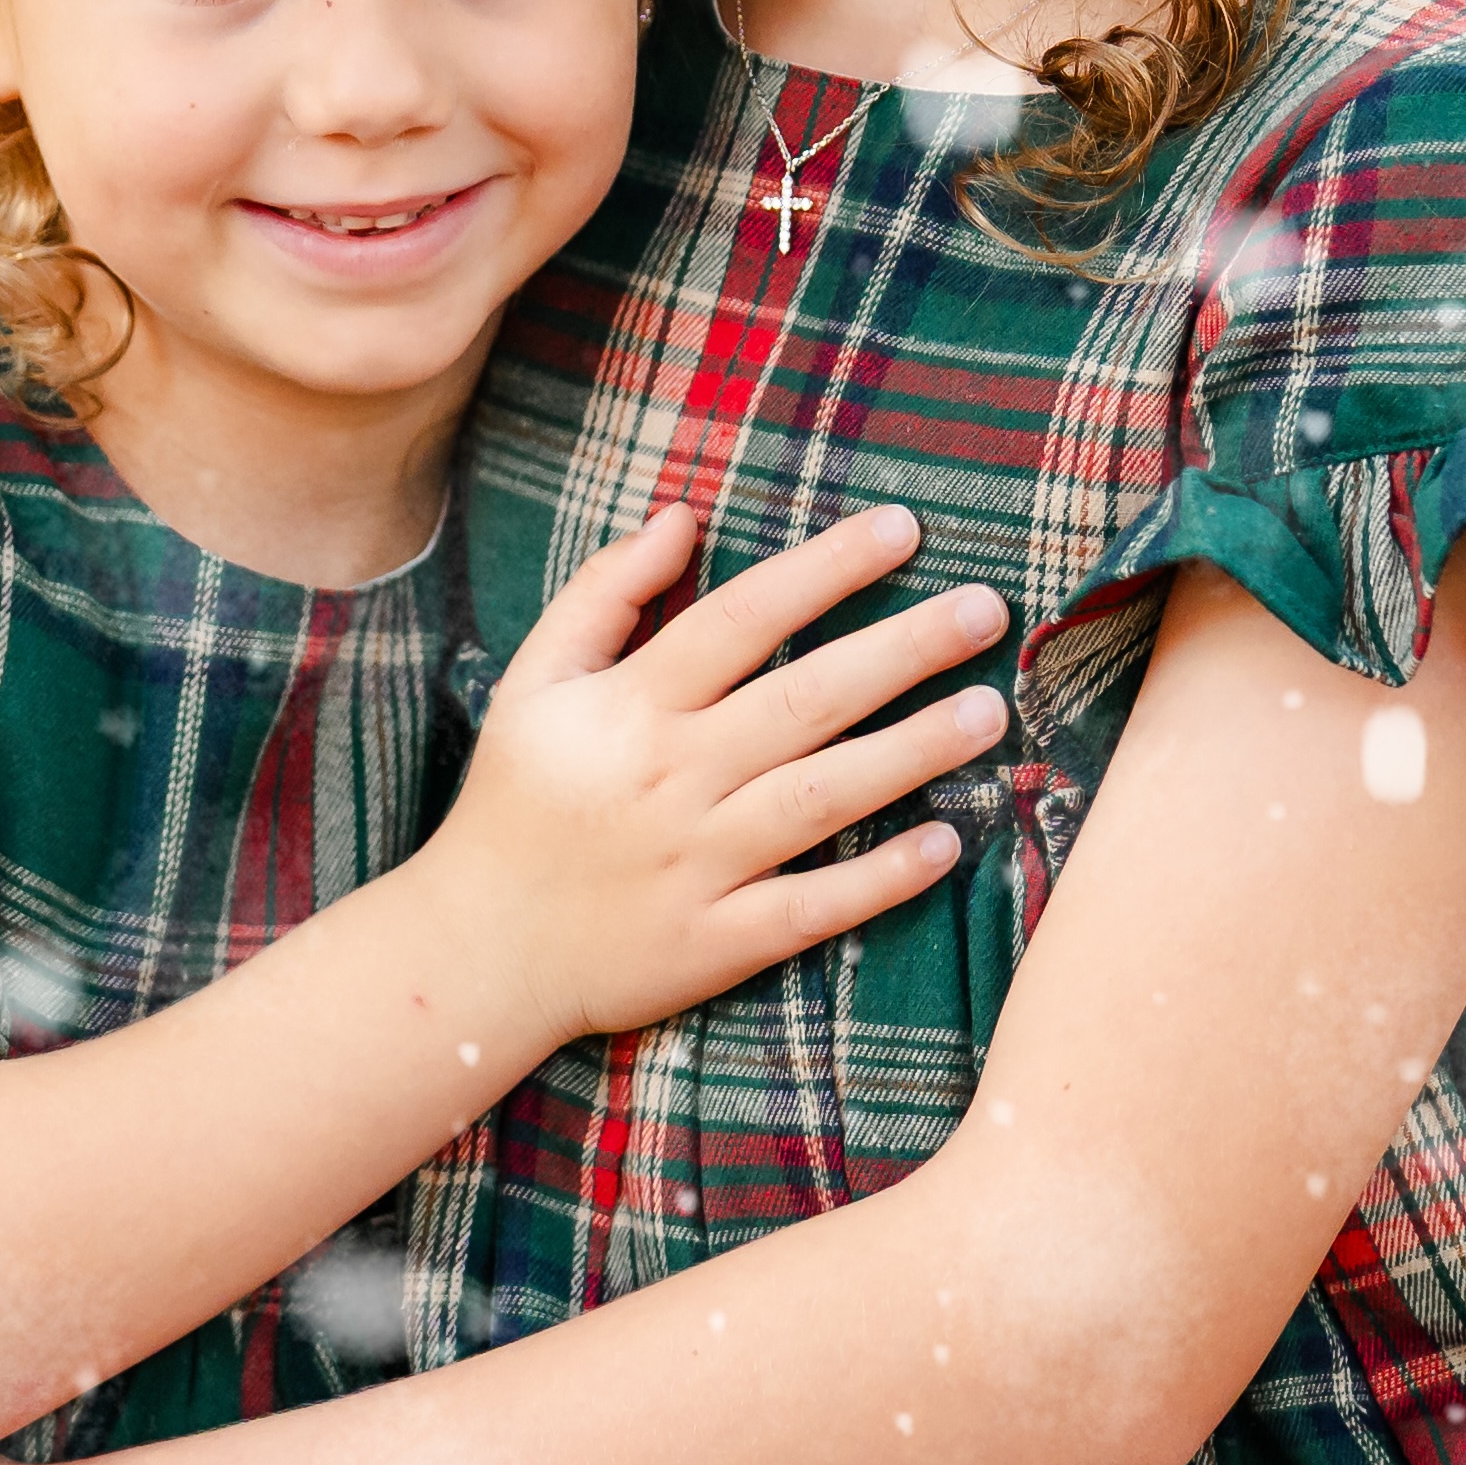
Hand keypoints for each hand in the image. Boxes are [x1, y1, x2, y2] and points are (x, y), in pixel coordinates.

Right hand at [412, 504, 1004, 1050]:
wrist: (477, 948)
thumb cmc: (516, 801)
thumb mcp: (536, 682)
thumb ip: (606, 593)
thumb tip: (684, 515)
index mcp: (629, 707)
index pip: (744, 617)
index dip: (827, 568)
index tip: (905, 528)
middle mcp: (672, 778)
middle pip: (804, 700)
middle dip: (902, 649)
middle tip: (987, 609)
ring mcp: (698, 863)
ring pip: (822, 797)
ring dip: (911, 752)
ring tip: (988, 712)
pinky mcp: (717, 942)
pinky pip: (812, 905)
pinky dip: (879, 878)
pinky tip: (947, 840)